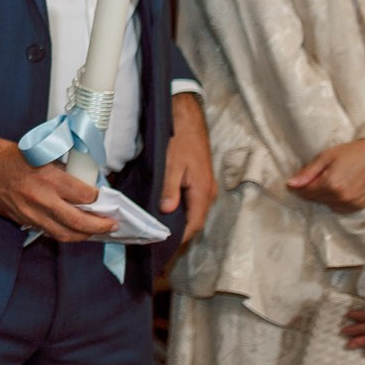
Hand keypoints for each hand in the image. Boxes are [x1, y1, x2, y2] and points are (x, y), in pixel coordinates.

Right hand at [0, 136, 115, 241]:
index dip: (98, 198)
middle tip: (111, 224)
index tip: (104, 197)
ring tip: (94, 231)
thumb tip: (80, 182)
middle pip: (79, 222)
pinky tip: (71, 229)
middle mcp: (42, 199)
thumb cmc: (6, 155)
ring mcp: (31, 213)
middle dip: (99, 225)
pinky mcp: (22, 220)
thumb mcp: (40, 154)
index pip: (85, 195)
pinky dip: (64, 233)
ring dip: (83, 235)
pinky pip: (49, 232)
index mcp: (48, 178)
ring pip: (64, 234)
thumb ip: (60, 171)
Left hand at [160, 92, 216, 242]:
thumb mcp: (170, 164)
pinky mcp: (199, 180)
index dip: (180, 238)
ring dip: (178, 220)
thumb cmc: (179, 139)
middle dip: (178, 232)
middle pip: (194, 220)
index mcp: (202, 191)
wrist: (187, 117)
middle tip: (157, 240)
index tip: (164, 246)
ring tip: (158, 228)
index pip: (194, 224)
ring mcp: (205, 186)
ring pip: (193, 211)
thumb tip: (167, 211)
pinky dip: (180, 209)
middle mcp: (207, 192)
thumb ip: (170, 189)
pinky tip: (165, 210)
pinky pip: (191, 201)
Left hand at [288, 139, 364, 213]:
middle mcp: (342, 197)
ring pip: (327, 204)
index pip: (305, 192)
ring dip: (324, 195)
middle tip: (317, 176)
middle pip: (315, 199)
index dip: (298, 186)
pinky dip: (336, 200)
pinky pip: (339, 208)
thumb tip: (290, 184)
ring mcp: (352, 204)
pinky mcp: (360, 206)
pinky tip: (340, 188)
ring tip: (331, 180)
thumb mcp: (325, 157)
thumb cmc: (351, 152)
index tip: (296, 181)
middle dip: (311, 189)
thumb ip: (308, 172)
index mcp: (331, 184)